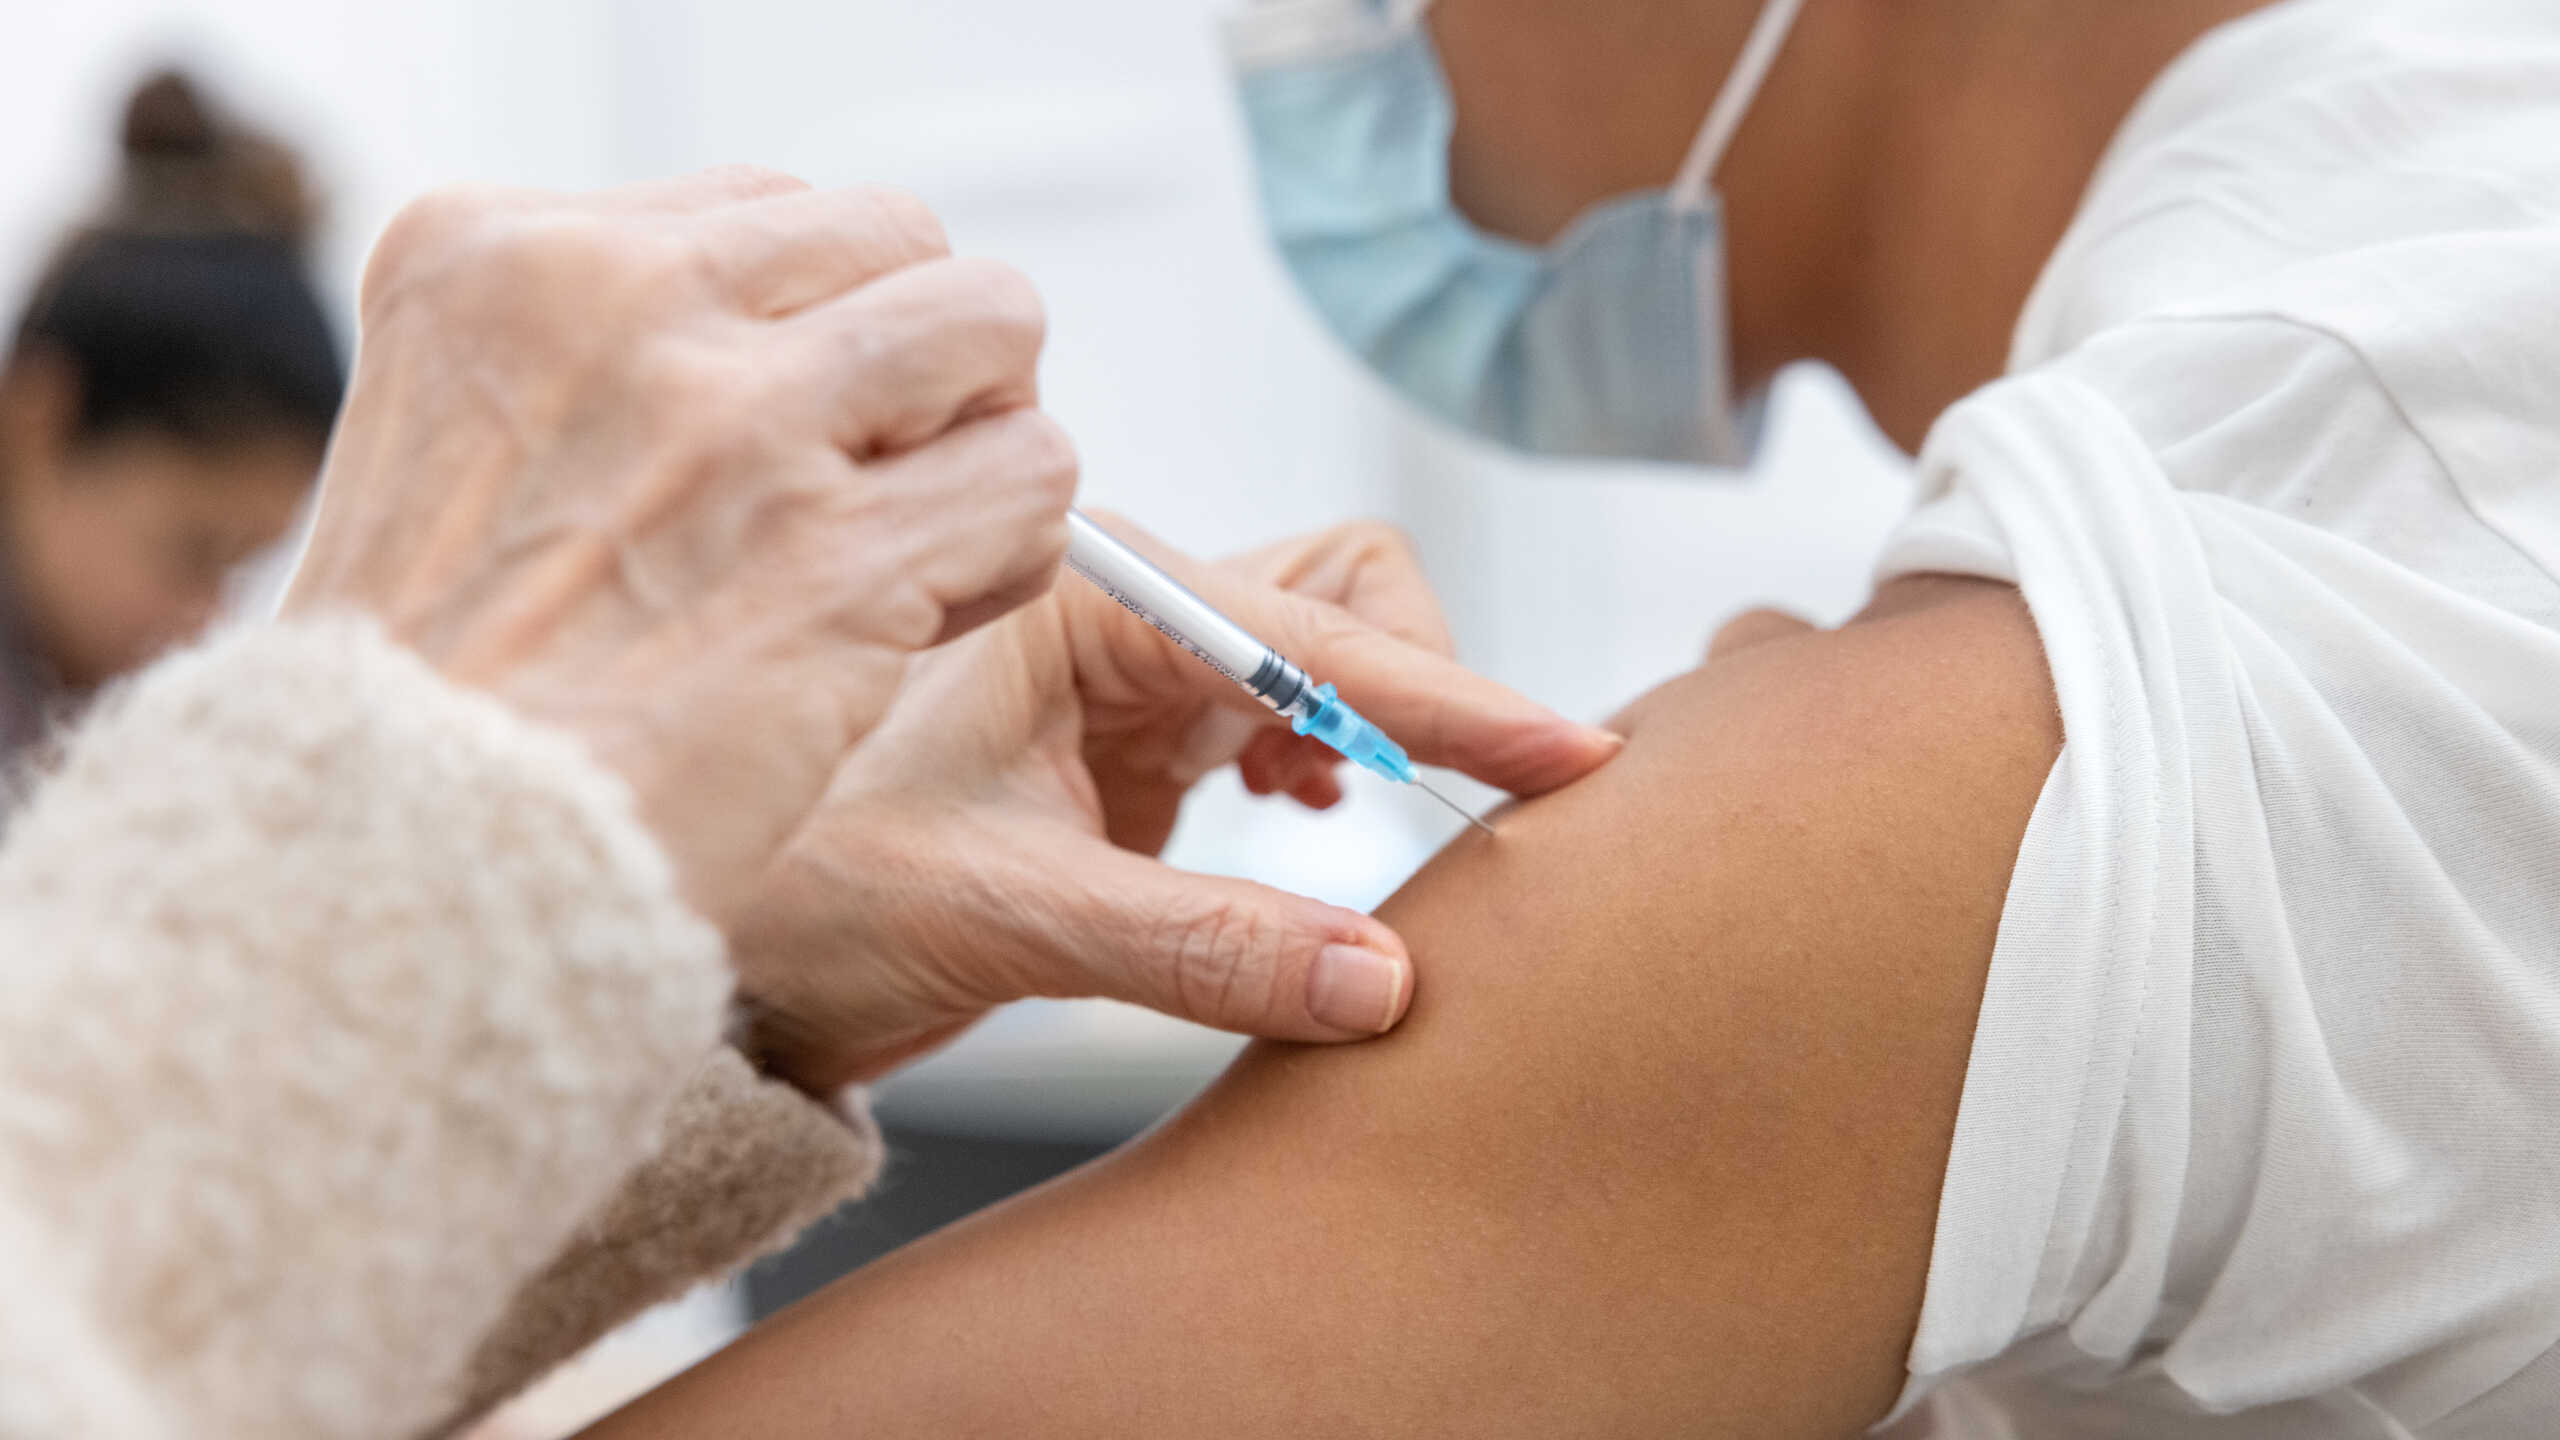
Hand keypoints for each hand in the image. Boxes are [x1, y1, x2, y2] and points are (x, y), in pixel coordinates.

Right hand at [286, 169, 1075, 916]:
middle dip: (919, 362)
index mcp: (498, 256)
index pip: (766, 215)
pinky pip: (1029, 475)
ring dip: (984, 435)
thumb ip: (595, 362)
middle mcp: (618, 305)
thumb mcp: (447, 444)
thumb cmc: (432, 699)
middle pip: (898, 242)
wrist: (404, 868)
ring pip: (991, 326)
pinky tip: (932, 616)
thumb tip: (770, 328)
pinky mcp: (837, 556)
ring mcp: (736, 424)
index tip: (776, 444)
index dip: (808, 334)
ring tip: (922, 537)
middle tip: (878, 482)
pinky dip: (1012, 547)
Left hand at [727, 517, 1622, 1092]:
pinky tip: (1303, 829)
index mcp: (1085, 602)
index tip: (1569, 757)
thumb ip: (1201, 945)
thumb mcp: (1006, 917)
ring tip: (1352, 834)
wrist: (709, 943)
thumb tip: (1389, 983)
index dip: (1453, 698)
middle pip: (1348, 595)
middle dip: (1421, 691)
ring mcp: (1137, 675)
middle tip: (1467, 815)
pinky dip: (1330, 769)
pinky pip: (1289, 724)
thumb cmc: (808, 895)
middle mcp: (1122, 613)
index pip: (1319, 630)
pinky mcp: (1141, 742)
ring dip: (1378, 739)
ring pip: (1330, 658)